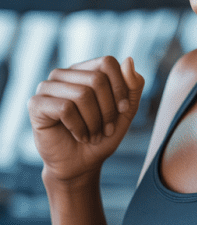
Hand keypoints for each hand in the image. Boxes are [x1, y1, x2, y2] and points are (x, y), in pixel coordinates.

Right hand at [28, 55, 144, 182]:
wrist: (81, 164)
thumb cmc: (102, 136)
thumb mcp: (125, 112)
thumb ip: (132, 87)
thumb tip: (129, 60)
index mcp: (84, 70)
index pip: (107, 62)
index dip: (120, 88)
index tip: (122, 110)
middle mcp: (63, 74)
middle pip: (97, 79)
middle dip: (108, 111)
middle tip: (105, 130)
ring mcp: (47, 87)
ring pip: (82, 94)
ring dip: (94, 122)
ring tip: (92, 135)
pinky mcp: (36, 104)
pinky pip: (65, 108)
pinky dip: (78, 127)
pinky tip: (78, 136)